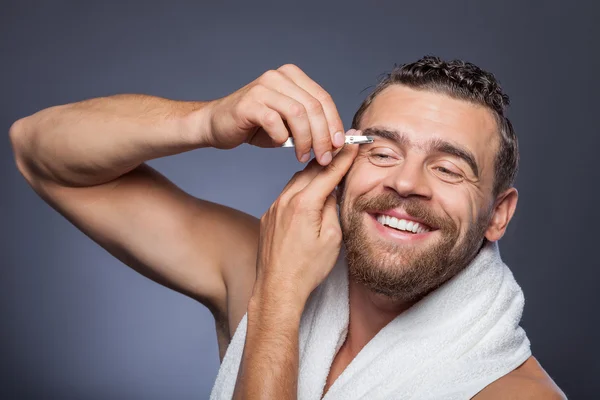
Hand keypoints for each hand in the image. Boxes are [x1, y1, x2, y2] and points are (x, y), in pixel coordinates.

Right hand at [204, 64, 345, 164]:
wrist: (216, 124)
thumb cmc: (254, 125)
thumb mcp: (288, 122)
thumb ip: (309, 124)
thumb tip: (337, 140)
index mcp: (292, 77)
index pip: (323, 98)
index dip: (334, 123)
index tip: (339, 145)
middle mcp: (279, 77)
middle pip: (313, 107)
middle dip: (323, 136)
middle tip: (324, 157)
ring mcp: (263, 88)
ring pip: (298, 114)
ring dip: (306, 139)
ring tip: (304, 156)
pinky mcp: (249, 103)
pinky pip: (274, 122)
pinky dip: (281, 137)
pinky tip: (280, 145)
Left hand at [252, 135, 359, 304]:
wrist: (277, 288)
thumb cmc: (306, 268)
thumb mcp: (332, 238)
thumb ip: (332, 208)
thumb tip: (331, 192)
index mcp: (305, 204)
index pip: (329, 172)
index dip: (344, 156)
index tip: (353, 142)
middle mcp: (286, 201)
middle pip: (311, 171)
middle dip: (328, 160)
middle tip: (343, 150)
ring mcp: (274, 208)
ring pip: (296, 181)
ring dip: (313, 175)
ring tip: (328, 174)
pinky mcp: (268, 217)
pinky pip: (286, 195)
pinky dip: (299, 190)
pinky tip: (309, 197)